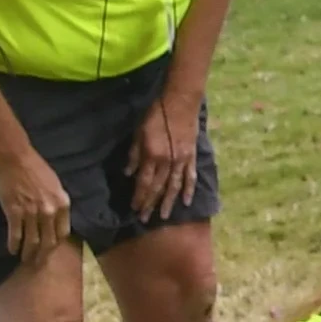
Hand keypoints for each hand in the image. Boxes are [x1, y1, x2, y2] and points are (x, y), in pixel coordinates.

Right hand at [0, 134, 73, 266]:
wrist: (14, 158)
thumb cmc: (34, 168)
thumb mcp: (55, 185)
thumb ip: (57, 202)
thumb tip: (56, 217)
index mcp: (63, 204)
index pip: (63, 232)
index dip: (56, 244)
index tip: (50, 251)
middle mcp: (50, 211)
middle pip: (49, 241)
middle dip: (43, 255)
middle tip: (38, 263)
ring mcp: (32, 213)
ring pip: (32, 241)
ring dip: (28, 253)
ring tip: (24, 260)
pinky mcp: (14, 212)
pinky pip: (15, 234)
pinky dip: (14, 245)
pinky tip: (12, 251)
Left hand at [127, 83, 206, 217]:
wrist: (180, 103)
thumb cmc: (155, 114)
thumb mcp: (138, 132)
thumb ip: (134, 154)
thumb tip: (128, 173)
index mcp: (152, 155)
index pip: (144, 182)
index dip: (139, 197)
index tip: (134, 208)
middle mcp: (167, 162)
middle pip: (158, 188)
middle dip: (150, 204)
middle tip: (144, 219)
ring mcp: (181, 161)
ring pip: (174, 187)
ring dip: (168, 203)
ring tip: (163, 216)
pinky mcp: (191, 157)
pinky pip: (190, 177)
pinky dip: (188, 190)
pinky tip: (186, 202)